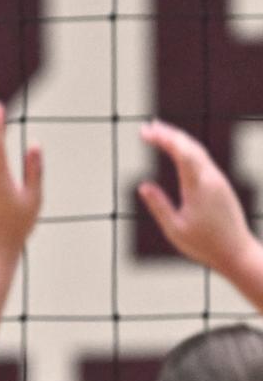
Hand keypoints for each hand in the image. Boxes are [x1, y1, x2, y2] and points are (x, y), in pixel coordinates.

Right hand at [139, 119, 257, 279]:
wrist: (238, 253)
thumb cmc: (205, 245)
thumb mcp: (175, 229)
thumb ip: (159, 206)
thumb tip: (143, 186)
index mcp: (199, 187)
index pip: (181, 152)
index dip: (162, 138)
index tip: (144, 132)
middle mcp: (211, 178)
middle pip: (190, 146)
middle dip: (168, 133)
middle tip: (148, 127)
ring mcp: (218, 180)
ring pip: (198, 151)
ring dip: (178, 139)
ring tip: (159, 133)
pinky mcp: (220, 185)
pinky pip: (203, 159)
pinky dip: (187, 150)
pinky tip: (178, 151)